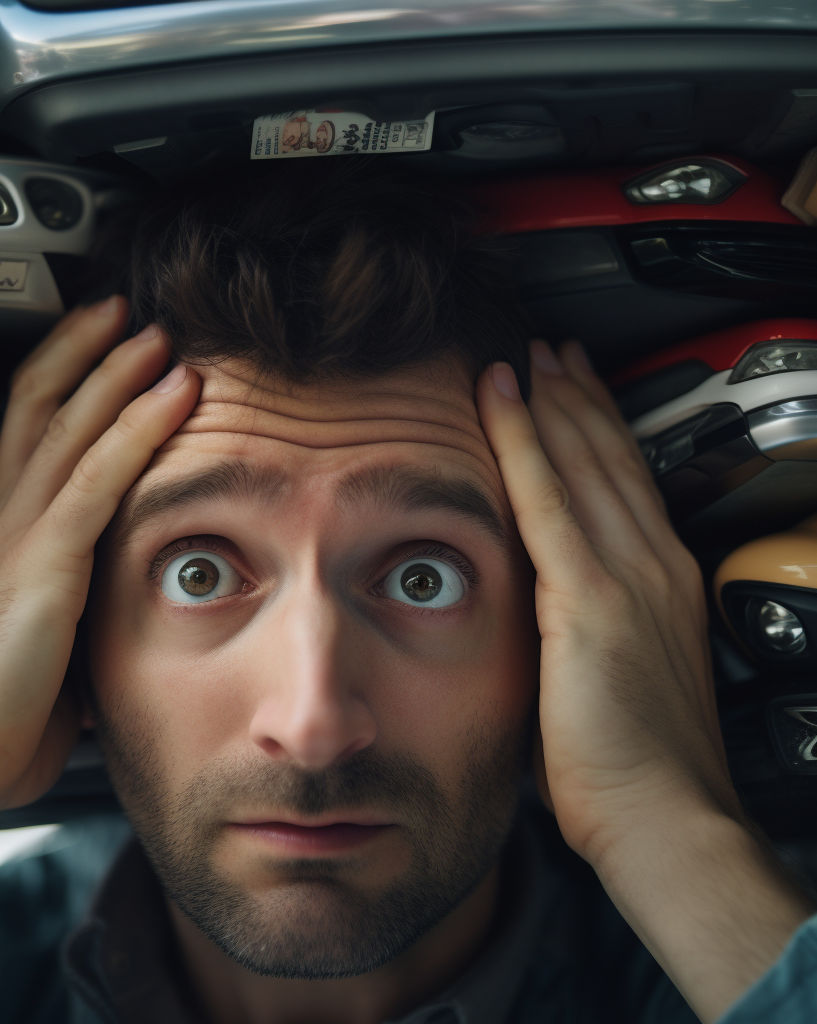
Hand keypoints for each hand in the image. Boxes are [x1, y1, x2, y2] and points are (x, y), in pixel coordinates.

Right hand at [0, 297, 200, 881]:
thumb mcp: (38, 659)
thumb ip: (72, 631)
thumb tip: (105, 642)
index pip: (27, 434)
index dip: (62, 383)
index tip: (103, 353)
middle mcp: (2, 517)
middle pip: (41, 403)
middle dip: (87, 351)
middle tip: (128, 315)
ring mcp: (18, 531)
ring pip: (72, 422)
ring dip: (120, 371)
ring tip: (159, 333)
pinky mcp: (42, 558)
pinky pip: (100, 473)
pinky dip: (141, 425)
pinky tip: (176, 392)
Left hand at [475, 341, 812, 1021]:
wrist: (666, 819)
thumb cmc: (639, 767)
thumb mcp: (618, 679)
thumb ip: (585, 632)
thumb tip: (546, 619)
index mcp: (662, 585)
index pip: (627, 485)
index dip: (600, 431)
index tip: (575, 393)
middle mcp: (652, 566)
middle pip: (608, 458)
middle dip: (578, 397)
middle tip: (553, 351)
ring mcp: (626, 575)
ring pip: (582, 463)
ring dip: (553, 403)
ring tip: (529, 357)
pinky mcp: (589, 597)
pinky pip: (547, 497)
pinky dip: (523, 441)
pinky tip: (504, 401)